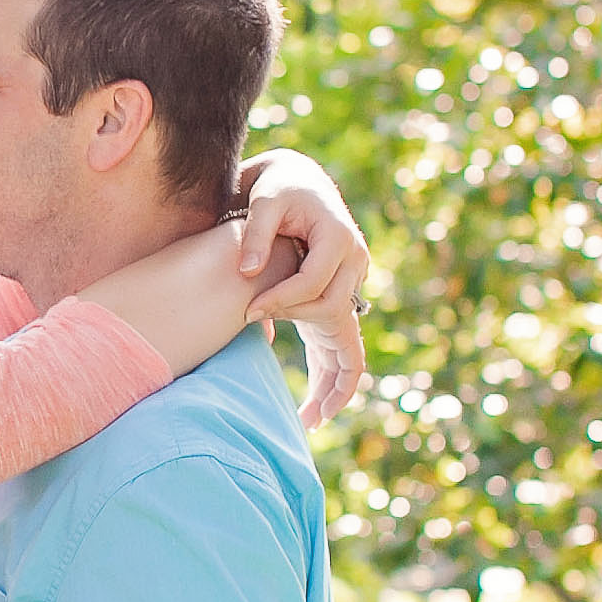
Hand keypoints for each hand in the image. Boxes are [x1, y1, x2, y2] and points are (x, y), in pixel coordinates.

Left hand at [234, 149, 371, 428]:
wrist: (296, 181)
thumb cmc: (277, 187)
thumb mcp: (265, 198)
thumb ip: (258, 232)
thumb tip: (247, 274)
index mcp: (340, 240)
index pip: (314, 285)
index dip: (282, 301)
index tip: (248, 314)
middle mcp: (354, 265)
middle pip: (333, 316)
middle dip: (311, 351)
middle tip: (285, 389)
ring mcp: (350, 285)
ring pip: (350, 341)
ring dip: (336, 383)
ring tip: (312, 421)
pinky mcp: (335, 298)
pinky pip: (342, 343)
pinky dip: (333, 375)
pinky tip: (317, 407)